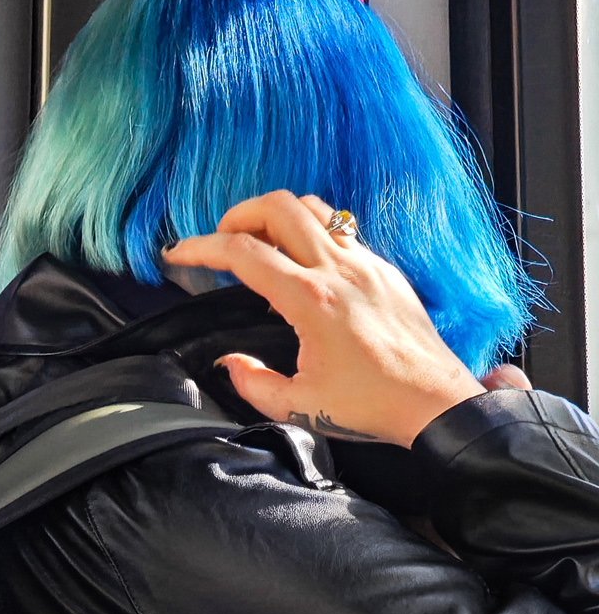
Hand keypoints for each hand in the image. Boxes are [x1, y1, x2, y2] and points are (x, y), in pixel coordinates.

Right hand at [164, 191, 489, 447]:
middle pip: (278, 206)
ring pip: (312, 208)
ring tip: (259, 243)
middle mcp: (338, 270)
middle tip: (220, 240)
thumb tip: (230, 363)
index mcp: (311, 300)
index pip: (244, 252)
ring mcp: (365, 263)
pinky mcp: (384, 269)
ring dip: (276, 216)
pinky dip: (309, 233)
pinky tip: (302, 264)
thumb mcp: (298, 407)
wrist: (435, 402)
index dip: (201, 247)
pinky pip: (340, 230)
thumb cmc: (372, 405)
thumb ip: (253, 383)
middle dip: (237, 215)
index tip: (178, 254)